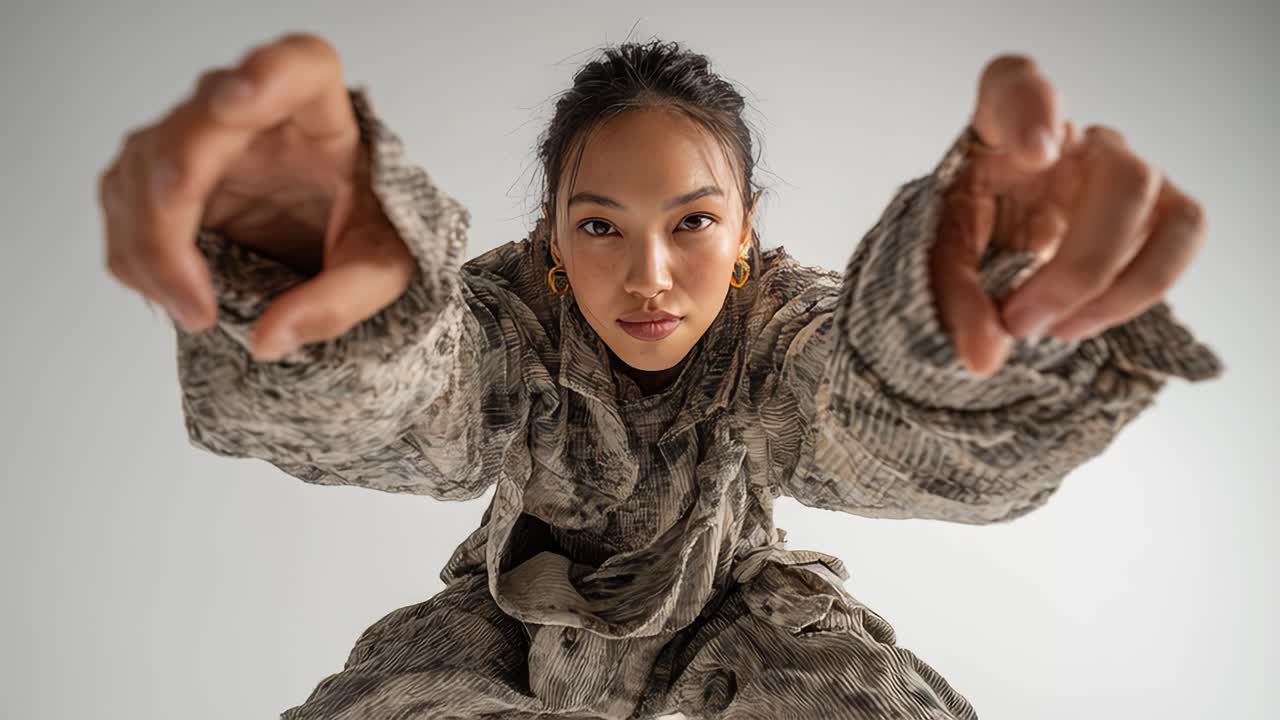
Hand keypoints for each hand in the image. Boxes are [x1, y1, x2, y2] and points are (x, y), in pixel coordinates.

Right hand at [99, 32, 415, 360]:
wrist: (343, 240)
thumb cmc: (374, 231)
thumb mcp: (386, 270)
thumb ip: (341, 300)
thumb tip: (269, 338)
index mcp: (322, 112)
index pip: (299, 65)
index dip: (265, 74)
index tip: (236, 104)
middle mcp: (252, 111)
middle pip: (193, 133)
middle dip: (174, 215)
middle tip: (196, 299)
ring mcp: (200, 137)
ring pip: (141, 171)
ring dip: (150, 251)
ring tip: (195, 314)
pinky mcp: (163, 170)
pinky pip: (124, 205)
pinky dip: (138, 260)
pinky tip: (173, 296)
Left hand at [930, 55, 1206, 377]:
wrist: (993, 250)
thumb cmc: (969, 233)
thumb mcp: (940, 259)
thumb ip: (952, 297)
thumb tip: (984, 356)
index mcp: (1002, 125)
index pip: (1016, 84)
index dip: (1034, 106)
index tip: (1034, 151)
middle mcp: (1074, 141)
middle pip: (1121, 174)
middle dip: (1079, 265)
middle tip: (1022, 320)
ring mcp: (1124, 173)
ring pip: (1162, 211)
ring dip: (1116, 285)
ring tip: (1057, 331)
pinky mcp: (1156, 212)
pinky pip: (1179, 244)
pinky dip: (1138, 294)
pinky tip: (1083, 323)